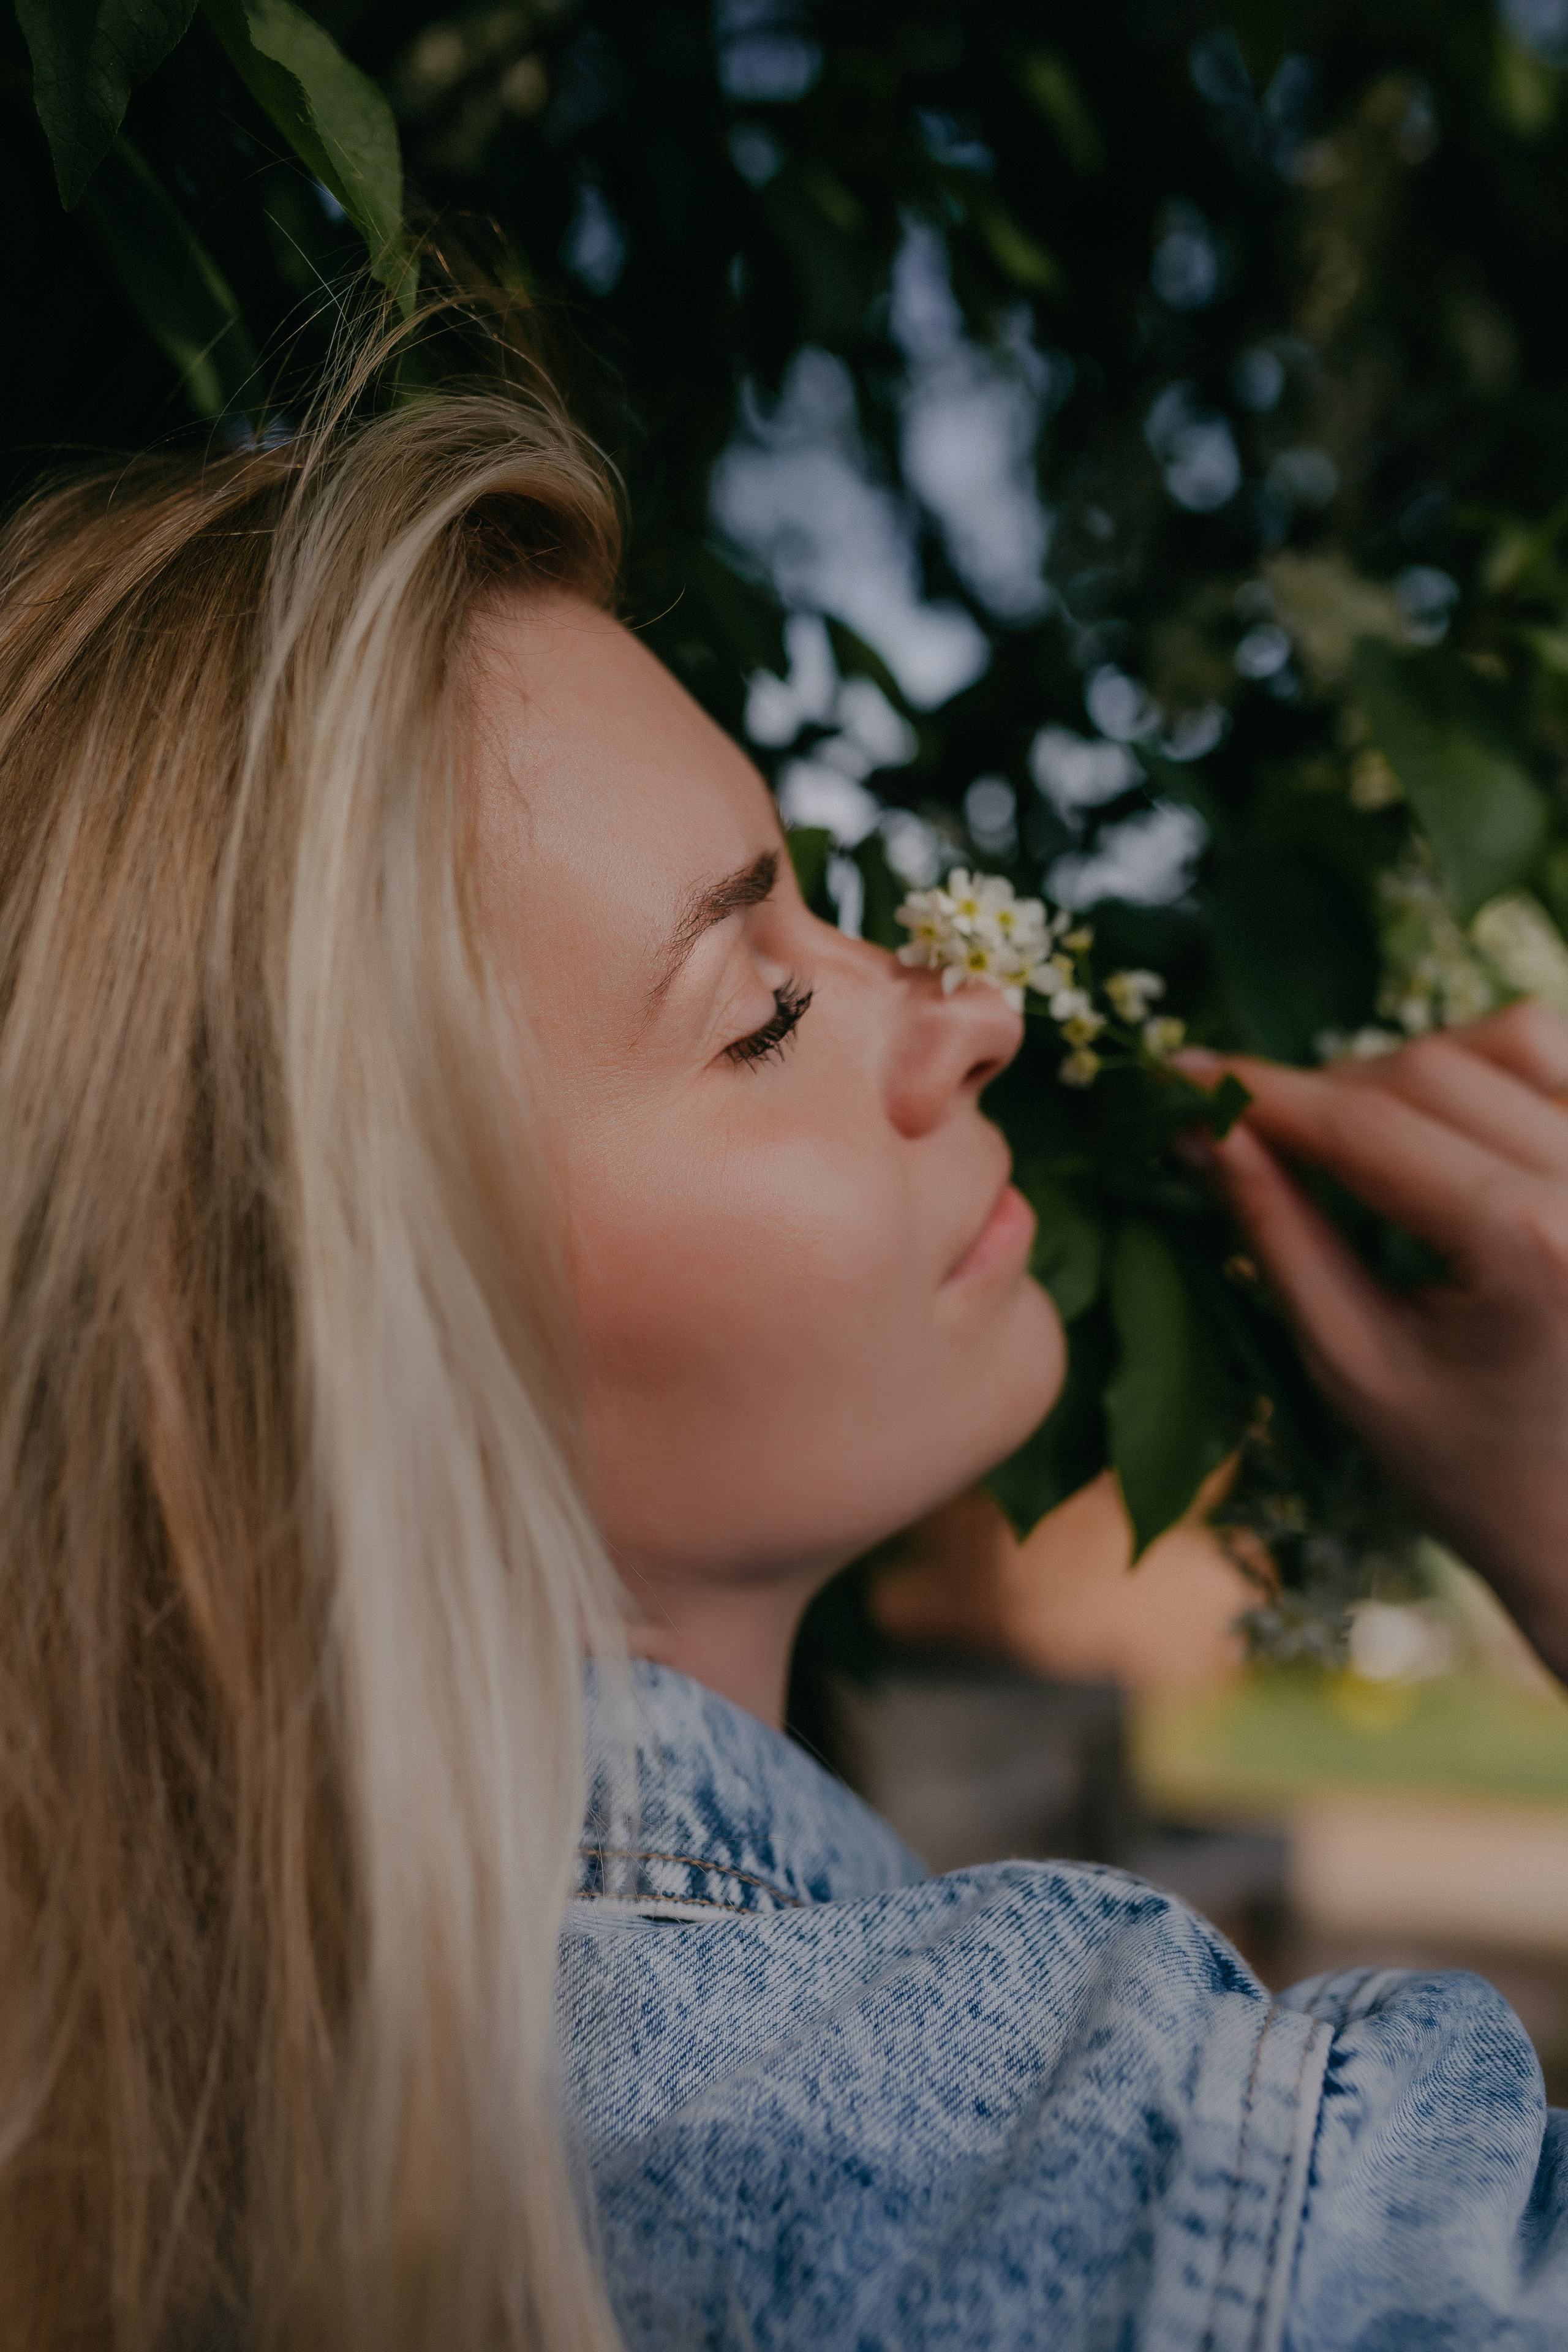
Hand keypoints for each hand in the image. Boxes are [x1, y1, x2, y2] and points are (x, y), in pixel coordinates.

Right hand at [1178, 1003, 1567, 1683]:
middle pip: (1428, 1070)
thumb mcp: (1354, 1363)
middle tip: (1255, 1129)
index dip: (1258, 1092)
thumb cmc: (1474, 1473)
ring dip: (1414, 1066)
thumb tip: (1202, 1130)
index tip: (1177, 1073)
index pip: (1363, 1127)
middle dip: (1325, 1090)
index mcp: (1528, 1245)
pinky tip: (1444, 1122)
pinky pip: (1561, 1056)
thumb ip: (1279, 1233)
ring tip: (1357, 1129)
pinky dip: (1494, 1064)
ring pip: (1506, 1037)